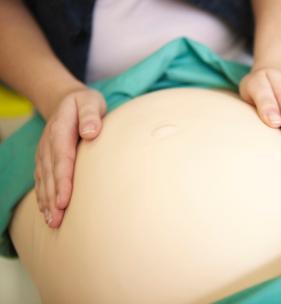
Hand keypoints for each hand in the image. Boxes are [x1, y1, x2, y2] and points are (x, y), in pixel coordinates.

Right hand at [34, 88, 105, 227]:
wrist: (66, 102)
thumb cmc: (85, 104)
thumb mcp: (90, 102)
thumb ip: (90, 115)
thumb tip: (91, 133)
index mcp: (60, 130)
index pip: (62, 159)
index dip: (63, 181)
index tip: (65, 200)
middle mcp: (48, 144)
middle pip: (51, 175)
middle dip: (53, 198)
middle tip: (58, 220)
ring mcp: (44, 153)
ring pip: (44, 180)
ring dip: (47, 202)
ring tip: (53, 222)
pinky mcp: (45, 160)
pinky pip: (42, 180)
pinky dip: (43, 196)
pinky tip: (47, 212)